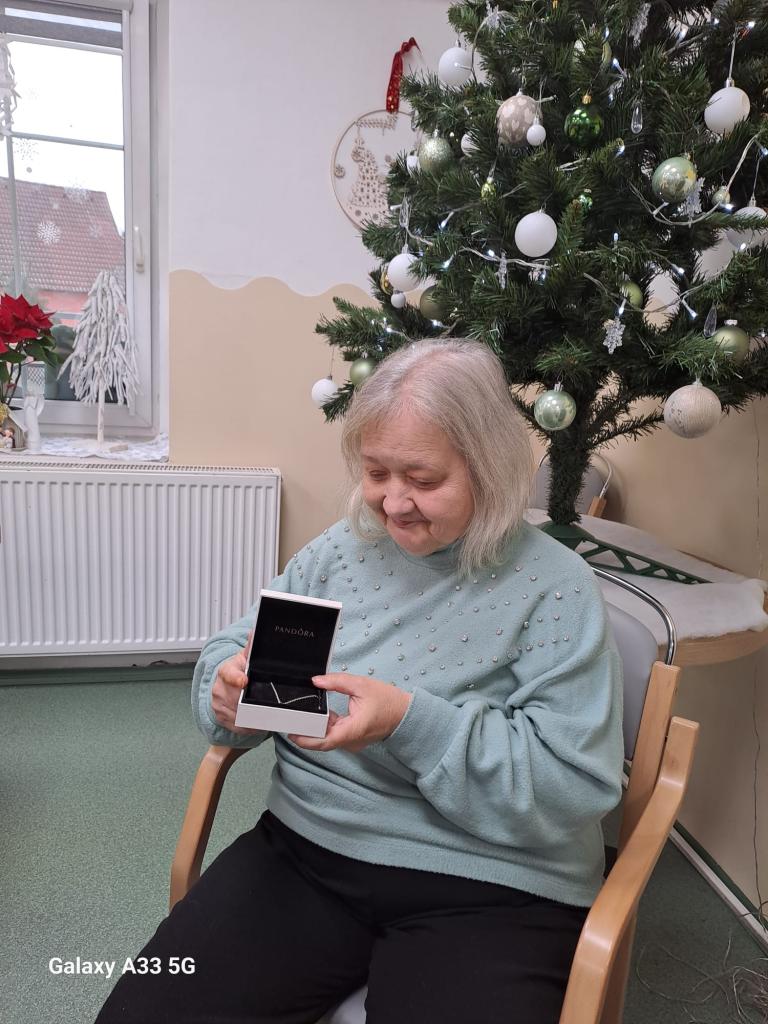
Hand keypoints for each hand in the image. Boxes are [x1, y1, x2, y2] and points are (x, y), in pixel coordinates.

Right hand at [211, 631, 261, 735]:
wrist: (225, 683)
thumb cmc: (239, 670)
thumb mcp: (246, 658)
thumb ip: (251, 647)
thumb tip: (254, 631)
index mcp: (226, 670)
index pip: (228, 673)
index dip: (236, 678)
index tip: (244, 681)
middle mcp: (218, 687)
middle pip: (235, 698)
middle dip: (250, 702)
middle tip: (266, 705)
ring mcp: (218, 703)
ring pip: (237, 714)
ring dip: (251, 717)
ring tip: (265, 716)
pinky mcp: (220, 716)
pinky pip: (236, 725)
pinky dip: (248, 727)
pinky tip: (257, 724)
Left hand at [288, 674, 411, 751]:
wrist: (406, 713)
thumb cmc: (387, 700)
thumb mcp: (361, 685)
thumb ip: (336, 682)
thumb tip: (316, 680)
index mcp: (353, 730)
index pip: (323, 741)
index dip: (305, 739)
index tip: (291, 732)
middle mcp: (351, 741)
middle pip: (323, 741)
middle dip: (306, 732)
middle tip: (290, 721)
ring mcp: (353, 742)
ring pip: (328, 738)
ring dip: (317, 728)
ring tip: (303, 714)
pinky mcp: (354, 738)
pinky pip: (336, 735)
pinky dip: (327, 726)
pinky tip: (322, 714)